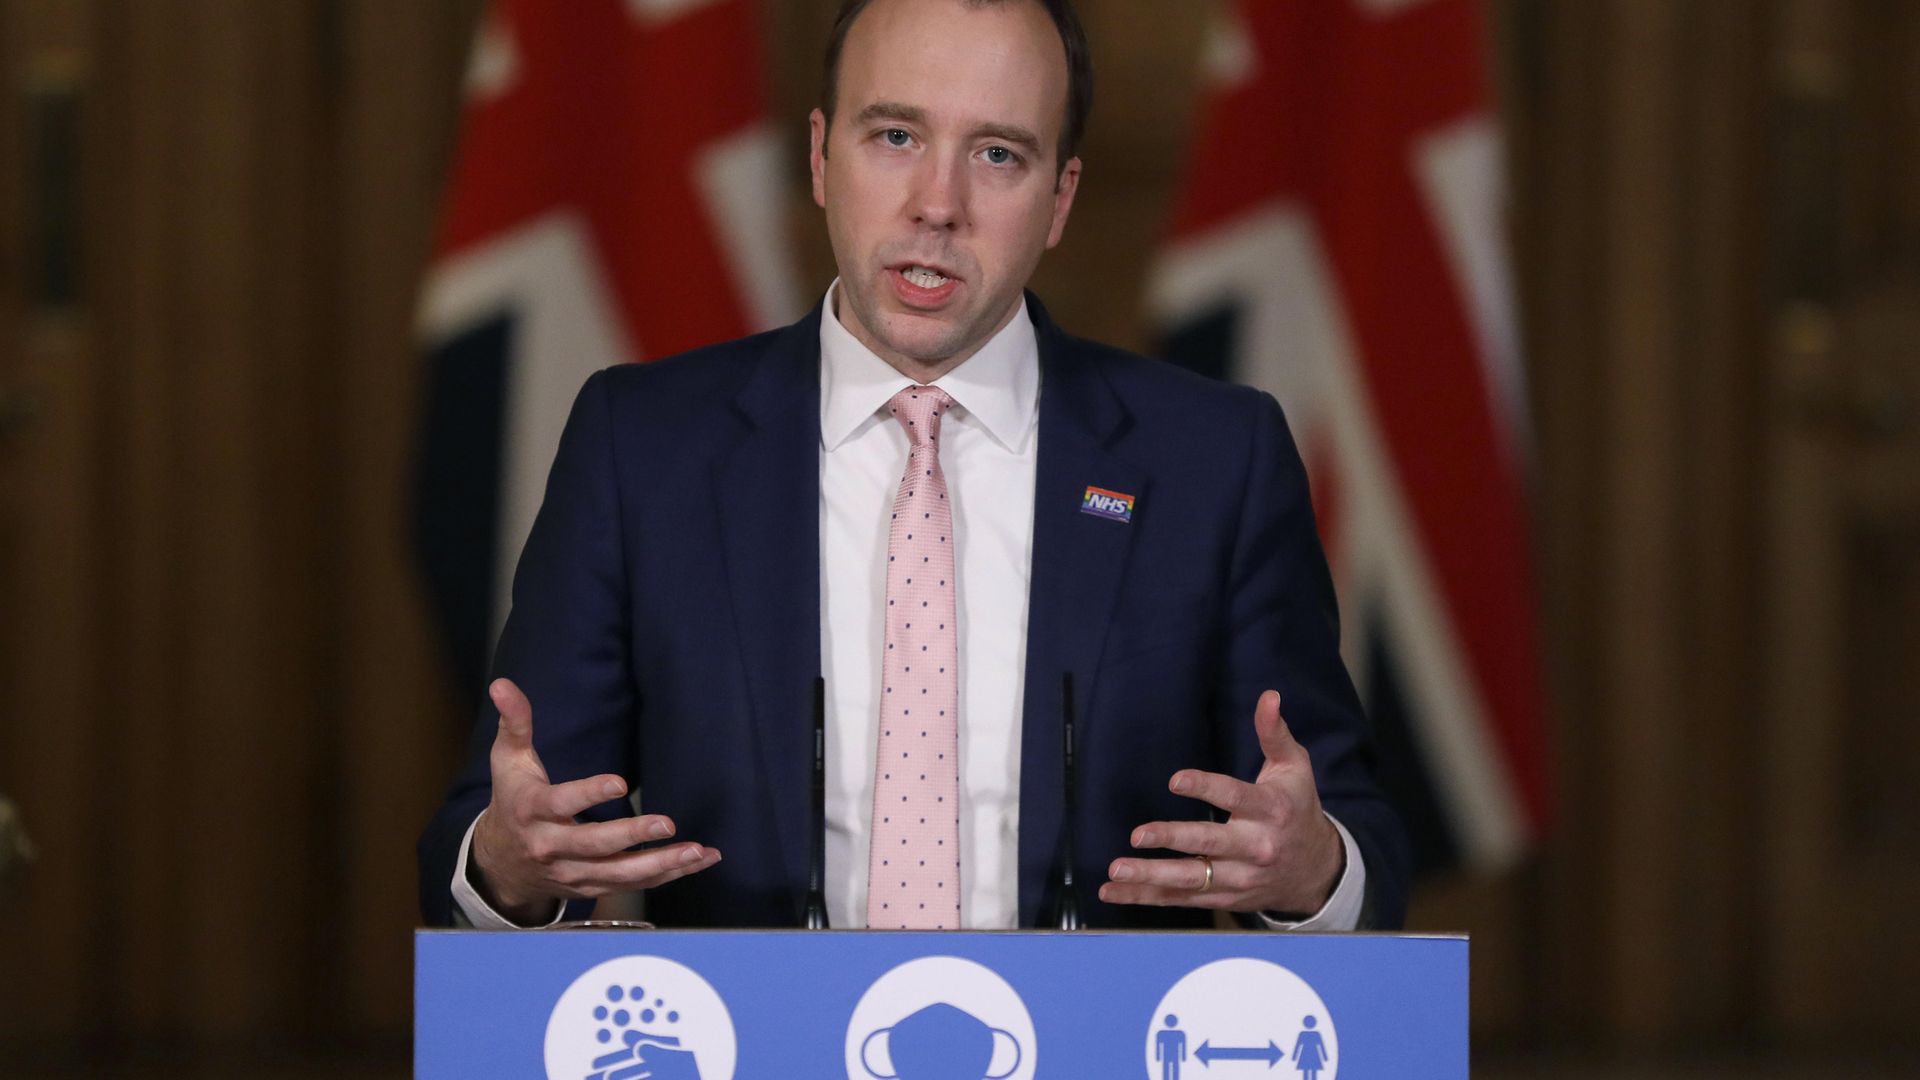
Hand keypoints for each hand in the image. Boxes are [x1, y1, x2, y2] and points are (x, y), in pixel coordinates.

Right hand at [469, 678, 720, 923]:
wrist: (500, 863)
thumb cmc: (513, 800)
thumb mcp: (508, 760)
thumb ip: (514, 722)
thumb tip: (502, 685)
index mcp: (532, 811)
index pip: (560, 803)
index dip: (589, 794)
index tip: (621, 783)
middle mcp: (551, 846)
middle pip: (594, 845)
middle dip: (632, 835)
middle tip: (668, 823)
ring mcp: (572, 872)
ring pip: (619, 873)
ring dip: (661, 864)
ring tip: (696, 852)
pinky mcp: (590, 887)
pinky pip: (631, 885)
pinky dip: (666, 875)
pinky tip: (697, 862)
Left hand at [1099, 690, 1342, 914]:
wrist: (1317, 871)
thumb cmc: (1299, 809)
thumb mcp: (1295, 767)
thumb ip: (1275, 734)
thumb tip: (1269, 696)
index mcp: (1271, 811)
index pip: (1235, 798)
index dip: (1205, 788)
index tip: (1175, 781)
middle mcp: (1254, 847)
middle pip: (1209, 844)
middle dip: (1172, 839)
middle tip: (1138, 836)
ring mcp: (1239, 877)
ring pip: (1191, 879)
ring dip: (1151, 876)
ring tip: (1118, 868)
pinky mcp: (1225, 897)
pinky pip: (1182, 899)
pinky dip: (1147, 897)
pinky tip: (1116, 891)